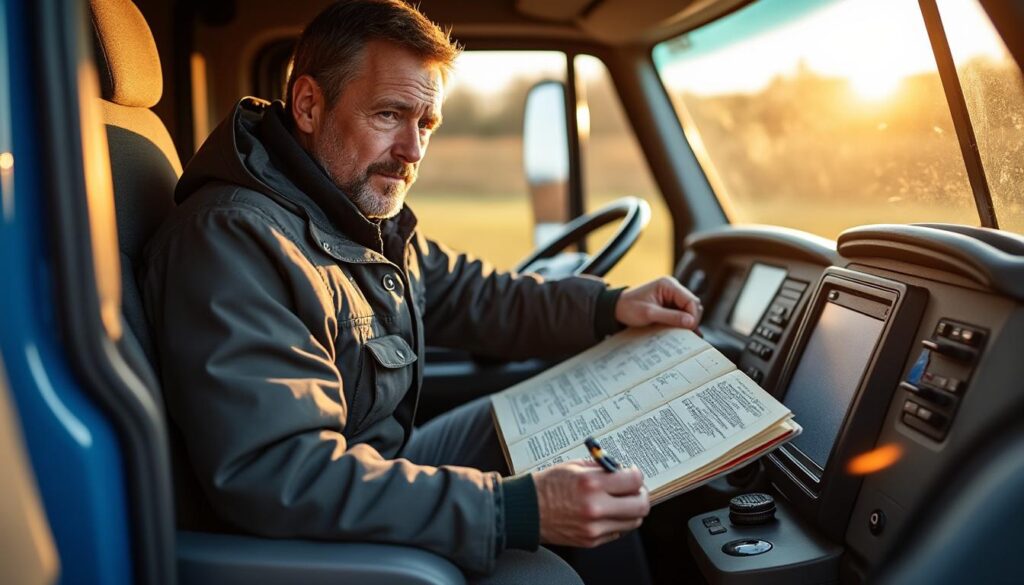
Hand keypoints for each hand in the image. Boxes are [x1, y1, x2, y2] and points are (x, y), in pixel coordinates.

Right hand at [533, 461, 649, 547]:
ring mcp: (594, 527)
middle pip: (640, 505)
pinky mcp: (591, 540)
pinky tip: (606, 512)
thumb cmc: (546, 486)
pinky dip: (617, 522)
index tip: (632, 474)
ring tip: (620, 501)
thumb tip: (621, 470)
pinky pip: (617, 532)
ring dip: (631, 510)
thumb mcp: (573, 467)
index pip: (633, 480)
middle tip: (634, 489)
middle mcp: (595, 507)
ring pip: (633, 522)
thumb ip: (601, 468)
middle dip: (640, 494)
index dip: (636, 475)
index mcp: (590, 484)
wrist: (526, 511)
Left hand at [615, 276, 702, 329]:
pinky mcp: (669, 304)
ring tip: (681, 334)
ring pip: (689, 310)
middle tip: (686, 334)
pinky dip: (681, 322)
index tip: (689, 330)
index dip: (693, 316)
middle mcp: (672, 288)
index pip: (691, 300)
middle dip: (691, 319)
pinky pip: (681, 313)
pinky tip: (680, 332)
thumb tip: (691, 322)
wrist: (615, 308)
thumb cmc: (629, 307)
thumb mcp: (649, 314)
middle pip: (692, 305)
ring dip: (686, 322)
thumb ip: (671, 317)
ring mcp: (671, 296)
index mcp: (668, 285)